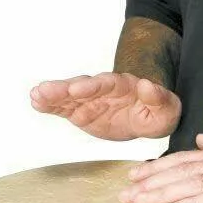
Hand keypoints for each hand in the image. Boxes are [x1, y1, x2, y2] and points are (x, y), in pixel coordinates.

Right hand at [30, 73, 181, 140]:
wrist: (146, 118)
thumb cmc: (158, 113)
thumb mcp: (166, 110)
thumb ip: (158, 98)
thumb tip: (147, 85)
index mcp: (124, 87)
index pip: (106, 84)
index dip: (91, 87)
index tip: (77, 90)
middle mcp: (102, 90)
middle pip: (81, 86)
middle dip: (64, 89)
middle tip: (46, 90)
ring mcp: (89, 100)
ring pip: (68, 95)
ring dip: (52, 95)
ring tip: (36, 95)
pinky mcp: (80, 111)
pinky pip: (63, 107)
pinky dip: (50, 105)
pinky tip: (36, 102)